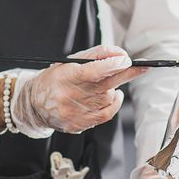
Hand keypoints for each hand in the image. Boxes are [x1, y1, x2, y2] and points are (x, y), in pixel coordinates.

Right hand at [12, 45, 146, 133]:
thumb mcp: (69, 61)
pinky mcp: (80, 124)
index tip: (126, 60)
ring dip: (113, 88)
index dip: (111, 65)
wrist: (34, 104)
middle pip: (106, 84)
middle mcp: (70, 95)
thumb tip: (119, 54)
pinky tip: (114, 95)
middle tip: (143, 67)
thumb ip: (95, 55)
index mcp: (66, 77)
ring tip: (104, 84)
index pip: (92, 71)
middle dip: (127, 74)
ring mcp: (75, 112)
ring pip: (108, 97)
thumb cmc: (55, 79)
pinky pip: (107, 113)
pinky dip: (115, 103)